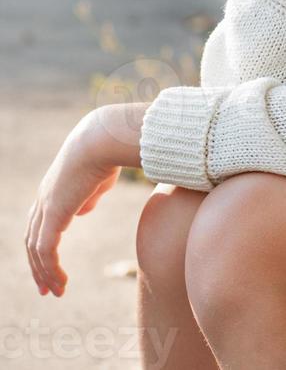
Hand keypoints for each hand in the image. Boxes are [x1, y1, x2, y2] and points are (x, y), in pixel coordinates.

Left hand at [25, 112, 120, 296]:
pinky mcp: (53, 214)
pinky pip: (46, 251)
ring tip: (56, 292)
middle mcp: (44, 198)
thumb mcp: (97, 178)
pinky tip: (61, 283)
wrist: (102, 140)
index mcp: (54, 188)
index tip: (51, 264)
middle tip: (45, 288)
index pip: (40, 222)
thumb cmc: (107, 152)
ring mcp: (46, 206)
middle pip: (32, 239)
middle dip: (37, 266)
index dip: (42, 245)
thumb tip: (82, 211)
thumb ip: (89, 196)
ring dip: (44, 273)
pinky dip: (51, 270)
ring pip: (36, 249)